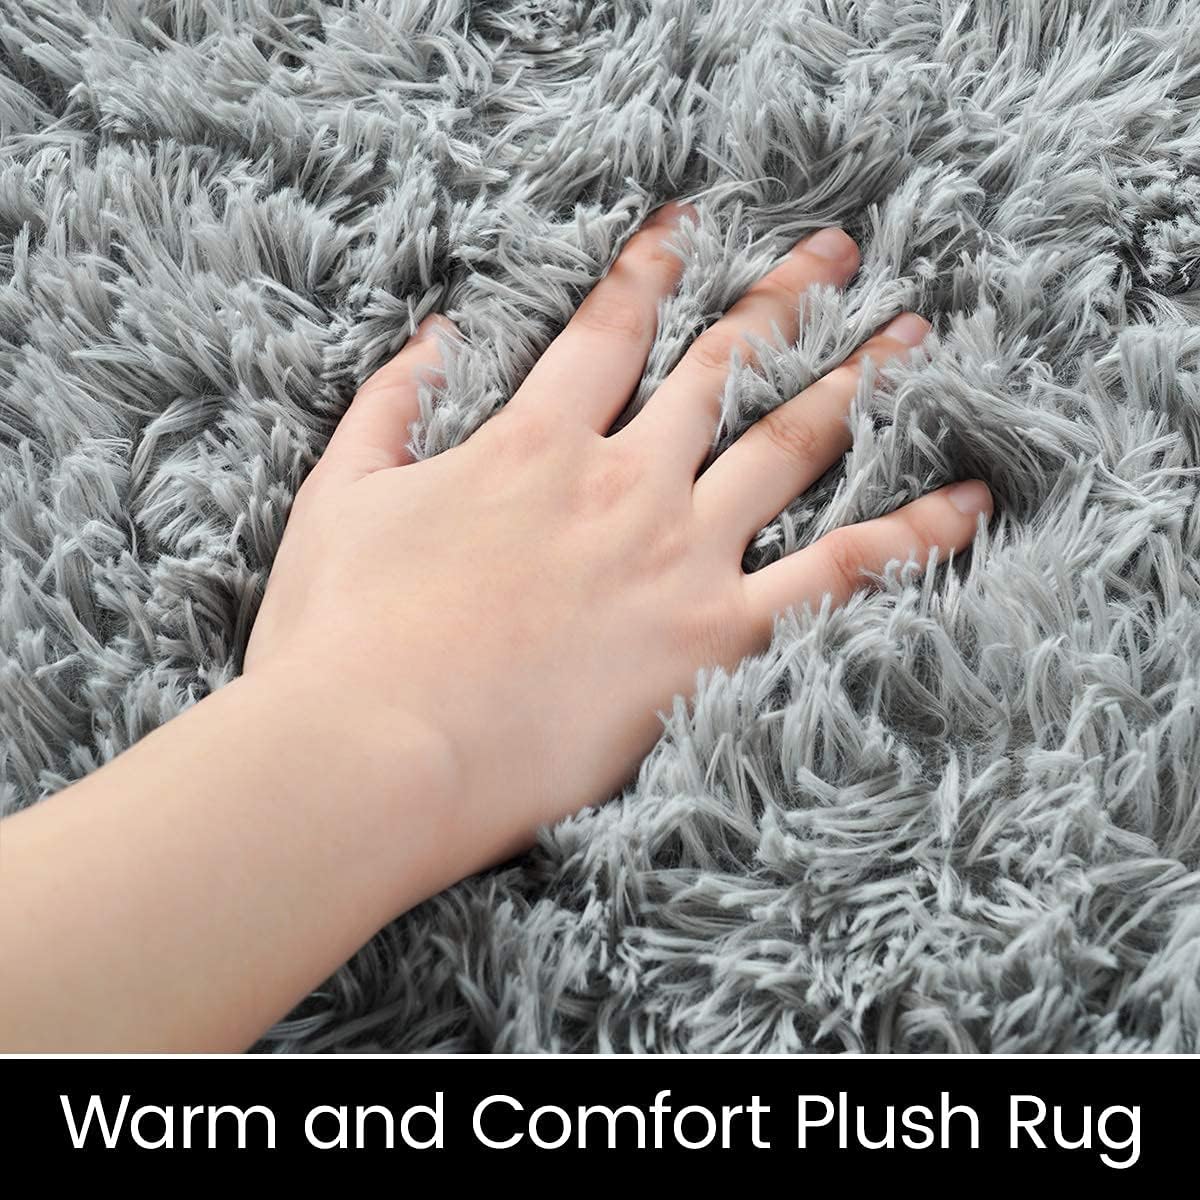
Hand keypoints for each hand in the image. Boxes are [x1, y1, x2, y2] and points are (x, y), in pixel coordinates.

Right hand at [245, 205, 991, 869]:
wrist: (373, 752)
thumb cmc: (341, 637)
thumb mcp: (339, 501)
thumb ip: (387, 408)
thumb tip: (429, 335)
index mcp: (532, 446)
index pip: (606, 330)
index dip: (650, 267)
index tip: (690, 224)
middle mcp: (621, 483)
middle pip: (722, 366)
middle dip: (784, 300)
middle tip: (841, 254)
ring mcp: (677, 558)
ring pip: (791, 447)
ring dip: (857, 383)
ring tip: (914, 339)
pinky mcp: (713, 641)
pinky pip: (837, 578)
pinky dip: (908, 538)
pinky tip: (964, 505)